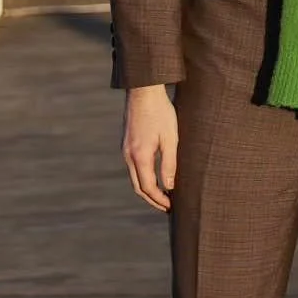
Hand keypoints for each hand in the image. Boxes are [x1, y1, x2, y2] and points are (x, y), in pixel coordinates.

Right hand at [122, 84, 177, 211]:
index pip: (148, 187)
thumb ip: (170, 164)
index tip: (172, 206)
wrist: (143, 90)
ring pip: (134, 177)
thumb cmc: (161, 112)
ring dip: (147, 189)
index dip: (160, 200)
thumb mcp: (170, 139)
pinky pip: (133, 167)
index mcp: (140, 156)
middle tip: (167, 207)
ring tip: (163, 195)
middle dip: (152, 200)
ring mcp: (125, 149)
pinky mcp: (127, 143)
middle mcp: (129, 155)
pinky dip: (143, 177)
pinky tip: (155, 176)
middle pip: (138, 187)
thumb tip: (169, 187)